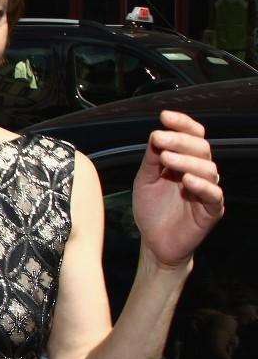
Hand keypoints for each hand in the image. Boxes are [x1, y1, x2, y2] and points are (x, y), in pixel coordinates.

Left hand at [133, 110, 224, 266]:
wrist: (155, 241)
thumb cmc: (152, 209)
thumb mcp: (145, 180)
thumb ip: (151, 159)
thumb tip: (155, 135)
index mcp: (185, 160)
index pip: (192, 135)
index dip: (182, 124)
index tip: (165, 116)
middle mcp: (199, 171)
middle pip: (200, 148)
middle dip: (179, 140)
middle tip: (160, 138)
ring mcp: (207, 189)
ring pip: (207, 168)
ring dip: (187, 161)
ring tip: (167, 158)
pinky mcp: (212, 209)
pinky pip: (213, 194)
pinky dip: (201, 185)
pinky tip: (187, 181)